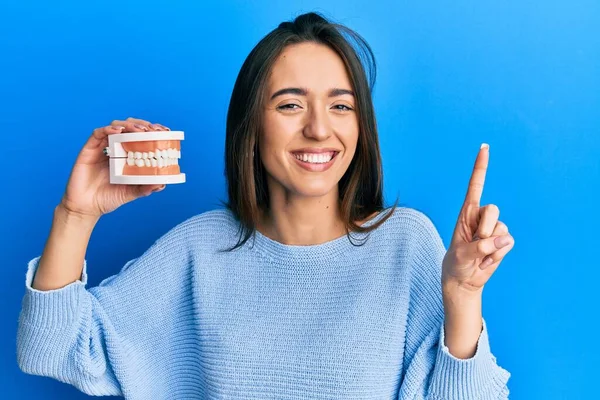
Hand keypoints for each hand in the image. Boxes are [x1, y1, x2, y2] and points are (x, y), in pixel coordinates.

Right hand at [59, 117, 169, 218]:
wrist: (86, 208)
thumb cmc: (108, 198)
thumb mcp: (131, 193)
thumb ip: (145, 188)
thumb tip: (162, 184)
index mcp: (127, 156)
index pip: (141, 137)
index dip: (152, 131)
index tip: (164, 131)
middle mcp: (116, 148)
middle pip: (130, 127)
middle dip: (143, 125)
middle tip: (154, 129)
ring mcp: (102, 147)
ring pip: (116, 126)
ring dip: (130, 125)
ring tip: (141, 130)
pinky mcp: (89, 149)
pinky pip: (98, 133)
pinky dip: (108, 129)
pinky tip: (118, 130)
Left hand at [441, 144, 514, 292]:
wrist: (463, 279)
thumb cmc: (457, 263)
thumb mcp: (462, 255)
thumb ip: (481, 246)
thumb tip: (504, 240)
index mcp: (466, 213)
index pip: (475, 185)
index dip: (481, 167)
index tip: (485, 146)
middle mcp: (481, 217)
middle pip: (493, 209)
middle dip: (484, 229)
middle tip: (474, 243)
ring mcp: (493, 228)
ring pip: (501, 228)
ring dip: (490, 245)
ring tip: (479, 254)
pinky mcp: (503, 241)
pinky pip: (508, 242)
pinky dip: (497, 254)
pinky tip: (487, 259)